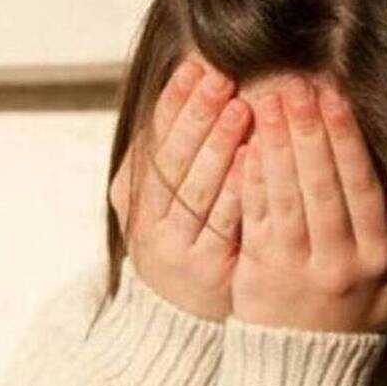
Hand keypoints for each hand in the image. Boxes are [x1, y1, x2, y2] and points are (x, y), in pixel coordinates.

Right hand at [110, 51, 251, 321]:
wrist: (178, 319)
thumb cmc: (179, 242)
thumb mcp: (157, 201)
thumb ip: (165, 155)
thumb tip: (188, 85)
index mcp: (134, 195)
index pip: (151, 138)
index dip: (172, 101)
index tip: (196, 66)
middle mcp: (147, 219)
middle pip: (171, 159)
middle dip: (196, 115)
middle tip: (220, 78)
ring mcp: (175, 247)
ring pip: (194, 188)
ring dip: (217, 146)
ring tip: (241, 109)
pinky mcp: (207, 270)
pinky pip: (222, 224)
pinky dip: (236, 191)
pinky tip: (252, 163)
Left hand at [233, 75, 386, 333]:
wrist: (301, 369)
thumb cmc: (352, 320)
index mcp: (376, 259)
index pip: (362, 188)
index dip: (347, 141)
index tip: (336, 99)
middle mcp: (337, 261)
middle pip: (322, 185)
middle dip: (308, 131)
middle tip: (295, 86)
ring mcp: (295, 266)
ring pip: (286, 196)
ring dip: (276, 145)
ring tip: (267, 102)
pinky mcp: (258, 269)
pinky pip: (255, 217)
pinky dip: (251, 180)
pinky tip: (245, 147)